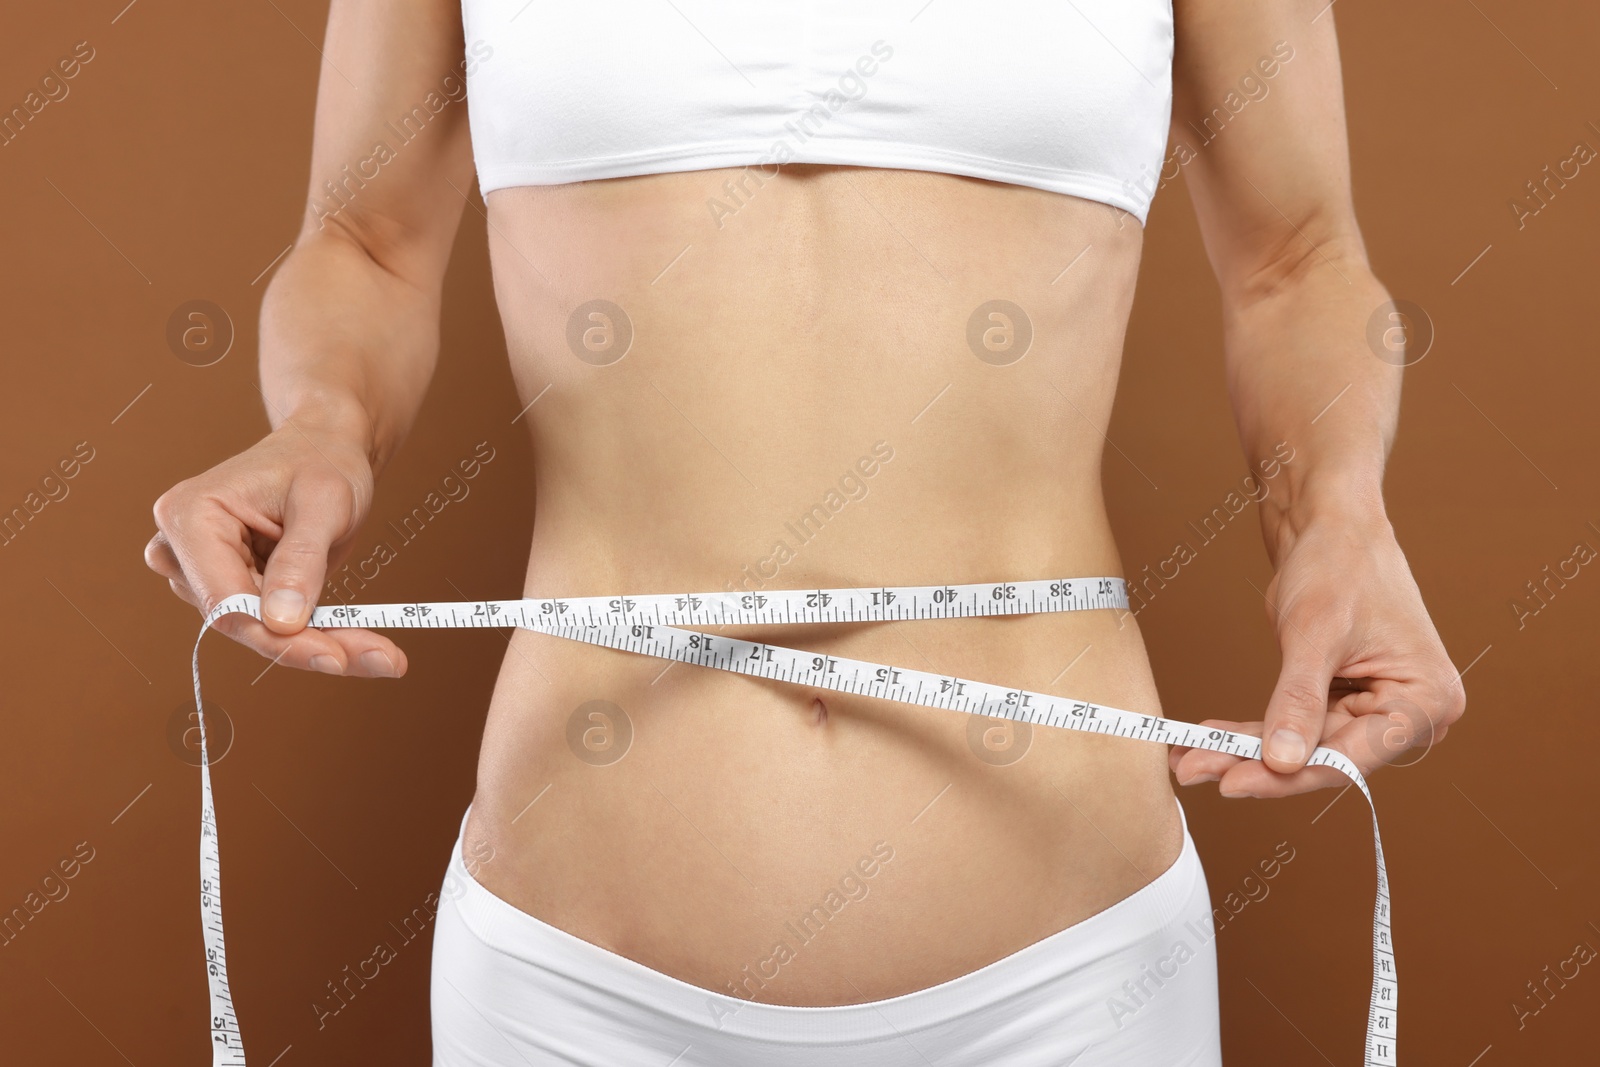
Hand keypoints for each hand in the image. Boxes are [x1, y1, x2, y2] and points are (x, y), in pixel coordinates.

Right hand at [144, 418, 407, 678]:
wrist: (327, 447)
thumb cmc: (323, 460)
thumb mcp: (324, 502)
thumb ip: (301, 559)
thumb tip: (281, 621)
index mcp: (190, 516)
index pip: (226, 601)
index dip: (278, 637)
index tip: (335, 657)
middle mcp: (182, 548)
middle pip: (243, 623)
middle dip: (310, 645)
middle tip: (383, 661)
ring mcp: (205, 571)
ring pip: (261, 632)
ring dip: (321, 644)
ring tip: (383, 652)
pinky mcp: (234, 586)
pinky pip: (275, 625)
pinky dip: (320, 635)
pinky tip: (364, 644)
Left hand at [1169, 512, 1464, 795]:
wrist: (1329, 525)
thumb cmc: (1338, 563)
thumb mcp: (1315, 633)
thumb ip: (1298, 701)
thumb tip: (1281, 762)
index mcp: (1427, 701)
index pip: (1350, 757)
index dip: (1287, 775)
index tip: (1231, 782)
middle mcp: (1411, 714)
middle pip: (1322, 757)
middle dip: (1253, 763)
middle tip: (1192, 768)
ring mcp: (1376, 709)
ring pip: (1302, 747)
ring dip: (1244, 751)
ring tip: (1187, 758)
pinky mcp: (1344, 701)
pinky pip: (1295, 726)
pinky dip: (1251, 732)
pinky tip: (1208, 737)